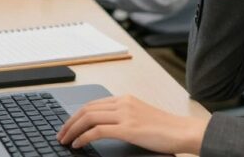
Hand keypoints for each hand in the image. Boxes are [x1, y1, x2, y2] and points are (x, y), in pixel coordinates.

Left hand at [57, 95, 207, 154]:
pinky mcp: (128, 128)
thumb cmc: (165, 129)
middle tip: (61, 134)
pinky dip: (84, 137)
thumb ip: (125, 117)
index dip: (77, 115)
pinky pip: (97, 131)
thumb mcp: (141, 117)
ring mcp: (125, 115)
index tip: (68, 125)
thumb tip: (105, 127)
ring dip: (73, 129)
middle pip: (87, 109)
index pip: (93, 104)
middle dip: (70, 122)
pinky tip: (78, 144)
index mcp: (126, 99)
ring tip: (65, 140)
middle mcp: (123, 103)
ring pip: (89, 118)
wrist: (182, 131)